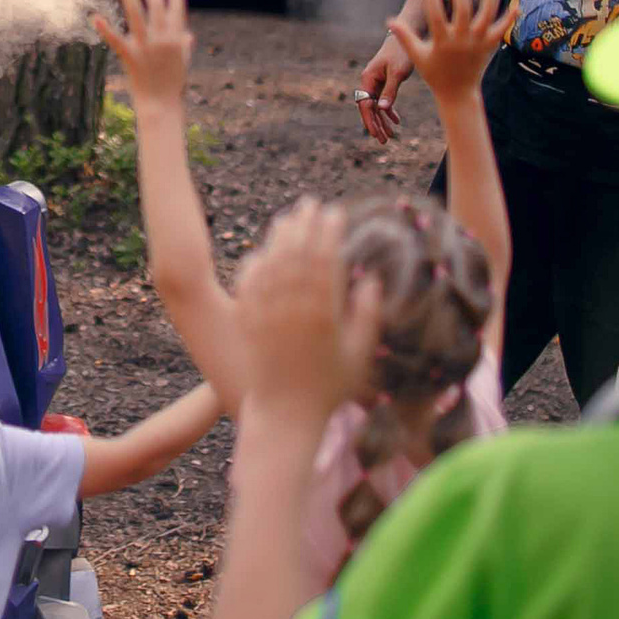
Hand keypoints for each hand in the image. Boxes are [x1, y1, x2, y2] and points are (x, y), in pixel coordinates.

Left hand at [91, 0, 194, 109]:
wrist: (161, 106)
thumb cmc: (173, 85)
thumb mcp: (183, 63)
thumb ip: (184, 46)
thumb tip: (187, 34)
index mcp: (177, 39)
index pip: (177, 11)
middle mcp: (162, 39)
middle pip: (157, 6)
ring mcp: (146, 47)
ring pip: (137, 15)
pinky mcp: (130, 56)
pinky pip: (116, 40)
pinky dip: (105, 28)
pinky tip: (95, 16)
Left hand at [235, 198, 383, 420]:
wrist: (285, 414)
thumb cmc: (329, 388)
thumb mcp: (359, 354)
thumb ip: (367, 315)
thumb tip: (371, 279)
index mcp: (323, 313)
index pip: (326, 259)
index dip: (330, 232)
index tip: (335, 213)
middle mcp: (292, 308)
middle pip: (297, 253)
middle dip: (305, 223)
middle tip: (310, 204)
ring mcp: (266, 313)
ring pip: (271, 263)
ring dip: (279, 236)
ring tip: (287, 218)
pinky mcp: (247, 322)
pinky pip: (248, 283)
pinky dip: (255, 263)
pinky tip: (261, 251)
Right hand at [355, 36, 413, 143]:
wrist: (407, 34)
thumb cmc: (401, 52)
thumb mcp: (398, 73)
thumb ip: (390, 91)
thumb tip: (381, 109)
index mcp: (368, 78)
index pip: (365, 105)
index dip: (370, 121)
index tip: (377, 135)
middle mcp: (369, 80)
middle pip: (368, 107)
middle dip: (375, 124)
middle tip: (384, 141)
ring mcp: (376, 81)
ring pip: (376, 105)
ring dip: (382, 120)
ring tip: (390, 135)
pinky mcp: (385, 80)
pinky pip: (383, 99)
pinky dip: (389, 110)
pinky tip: (397, 121)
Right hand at [389, 0, 511, 105]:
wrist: (457, 94)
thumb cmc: (434, 73)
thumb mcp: (417, 56)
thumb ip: (405, 37)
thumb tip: (390, 21)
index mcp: (443, 44)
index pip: (436, 18)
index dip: (432, 0)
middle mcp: (462, 42)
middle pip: (464, 13)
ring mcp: (479, 44)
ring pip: (487, 17)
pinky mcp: (491, 46)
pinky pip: (502, 29)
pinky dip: (510, 16)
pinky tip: (516, 1)